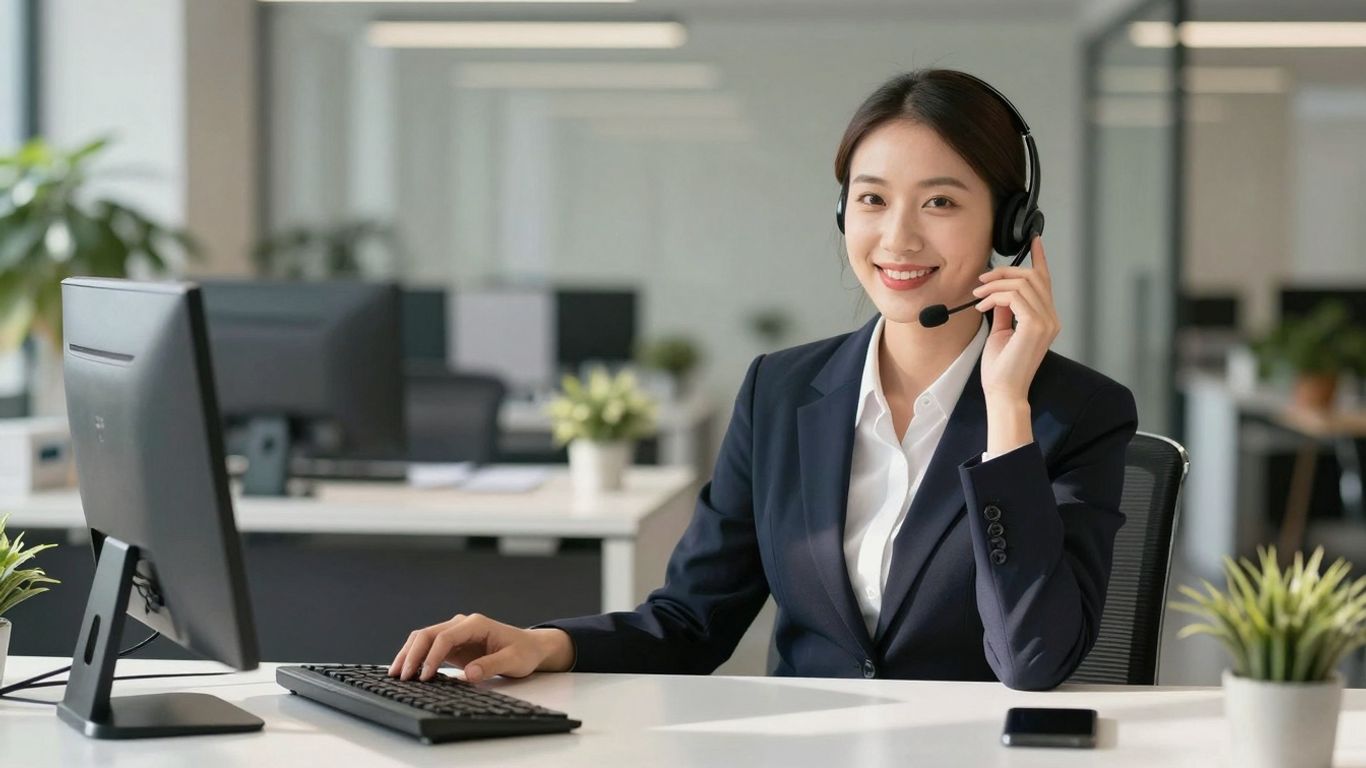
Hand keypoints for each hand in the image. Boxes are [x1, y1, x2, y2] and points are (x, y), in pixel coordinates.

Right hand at [388, 613, 573, 682]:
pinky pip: (428, 648)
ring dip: (409, 655)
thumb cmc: (523, 652)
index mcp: (475, 624)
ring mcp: (455, 633)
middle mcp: (461, 625)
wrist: (529, 647)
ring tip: (396, 674)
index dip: (432, 657)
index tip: (425, 677)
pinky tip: (407, 671)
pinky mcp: (452, 644)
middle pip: (427, 634)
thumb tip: (469, 674)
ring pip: (423, 638)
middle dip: (412, 654)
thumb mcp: (514, 661)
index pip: (445, 637)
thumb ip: (492, 665)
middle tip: (401, 677)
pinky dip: (416, 658)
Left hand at [972, 235, 1059, 403]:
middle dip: (1004, 272)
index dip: (1040, 259)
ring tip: (977, 297)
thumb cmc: (1001, 369)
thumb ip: (1006, 310)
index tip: (1034, 240)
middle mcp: (1051, 318)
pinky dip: (995, 296)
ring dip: (995, 285)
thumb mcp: (1002, 331)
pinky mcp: (1035, 325)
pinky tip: (982, 306)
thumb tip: (1000, 292)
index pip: (1045, 282)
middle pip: (1033, 277)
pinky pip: (1015, 296)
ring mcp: (1046, 322)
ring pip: (1022, 283)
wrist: (1003, 392)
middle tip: (981, 281)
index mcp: (1046, 319)